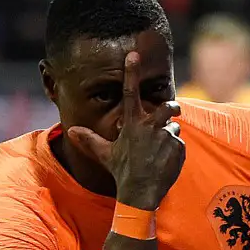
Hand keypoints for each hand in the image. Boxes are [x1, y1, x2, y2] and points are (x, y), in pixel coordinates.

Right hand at [68, 52, 184, 209]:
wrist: (140, 194)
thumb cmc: (121, 172)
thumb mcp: (105, 154)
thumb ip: (90, 140)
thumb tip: (71, 131)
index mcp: (132, 124)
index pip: (130, 92)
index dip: (131, 71)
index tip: (133, 54)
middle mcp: (150, 127)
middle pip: (167, 107)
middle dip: (171, 106)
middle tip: (173, 109)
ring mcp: (166, 137)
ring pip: (172, 130)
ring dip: (168, 138)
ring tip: (158, 154)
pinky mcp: (178, 149)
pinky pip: (179, 145)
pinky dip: (174, 152)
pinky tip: (164, 163)